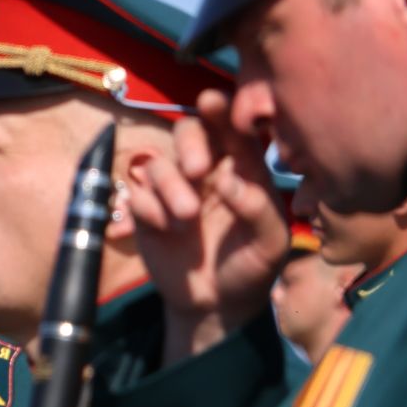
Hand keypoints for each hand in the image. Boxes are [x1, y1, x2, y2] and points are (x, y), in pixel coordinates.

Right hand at [123, 89, 288, 360]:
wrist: (214, 306)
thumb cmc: (251, 269)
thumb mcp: (270, 244)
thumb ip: (259, 209)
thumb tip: (229, 180)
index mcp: (242, 171)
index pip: (231, 130)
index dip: (220, 111)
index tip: (211, 101)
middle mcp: (205, 173)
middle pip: (188, 132)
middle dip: (190, 143)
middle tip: (197, 170)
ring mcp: (173, 191)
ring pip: (159, 164)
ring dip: (170, 187)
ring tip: (186, 219)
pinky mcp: (146, 212)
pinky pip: (136, 194)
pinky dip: (149, 208)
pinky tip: (165, 229)